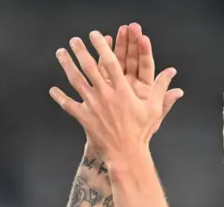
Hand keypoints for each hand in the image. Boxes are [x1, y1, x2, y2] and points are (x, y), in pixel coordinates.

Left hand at [50, 23, 182, 163]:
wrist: (126, 154)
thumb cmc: (141, 132)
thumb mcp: (154, 108)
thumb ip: (161, 88)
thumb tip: (171, 72)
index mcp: (122, 90)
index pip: (110, 62)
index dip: (101, 46)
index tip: (95, 35)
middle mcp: (105, 95)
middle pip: (89, 67)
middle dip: (80, 51)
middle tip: (74, 40)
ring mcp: (92, 106)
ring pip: (76, 81)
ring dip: (66, 65)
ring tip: (60, 53)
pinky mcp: (84, 118)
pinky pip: (68, 105)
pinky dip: (60, 97)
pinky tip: (52, 90)